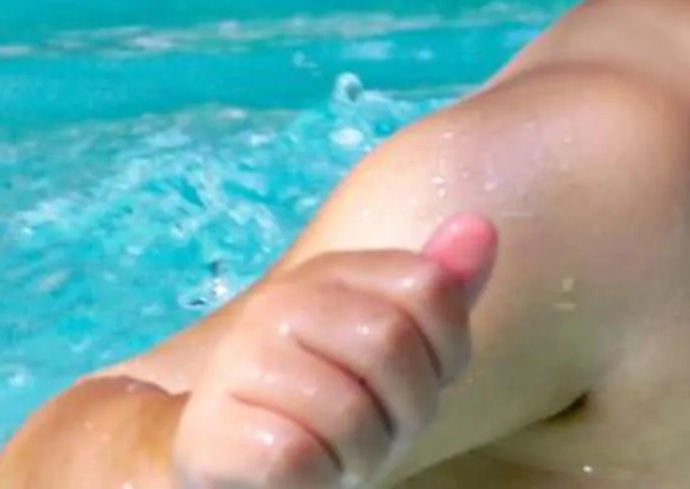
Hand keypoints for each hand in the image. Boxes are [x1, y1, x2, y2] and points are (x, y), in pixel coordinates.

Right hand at [172, 215, 499, 487]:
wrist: (239, 466)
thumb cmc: (335, 411)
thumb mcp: (397, 352)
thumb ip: (439, 294)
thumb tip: (480, 227)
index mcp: (330, 273)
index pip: (429, 286)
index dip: (447, 351)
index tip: (420, 381)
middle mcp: (276, 304)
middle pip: (390, 343)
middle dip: (406, 408)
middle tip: (379, 429)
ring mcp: (233, 363)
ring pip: (346, 410)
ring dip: (362, 452)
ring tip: (340, 453)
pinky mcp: (208, 431)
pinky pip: (296, 457)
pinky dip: (318, 478)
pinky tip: (304, 472)